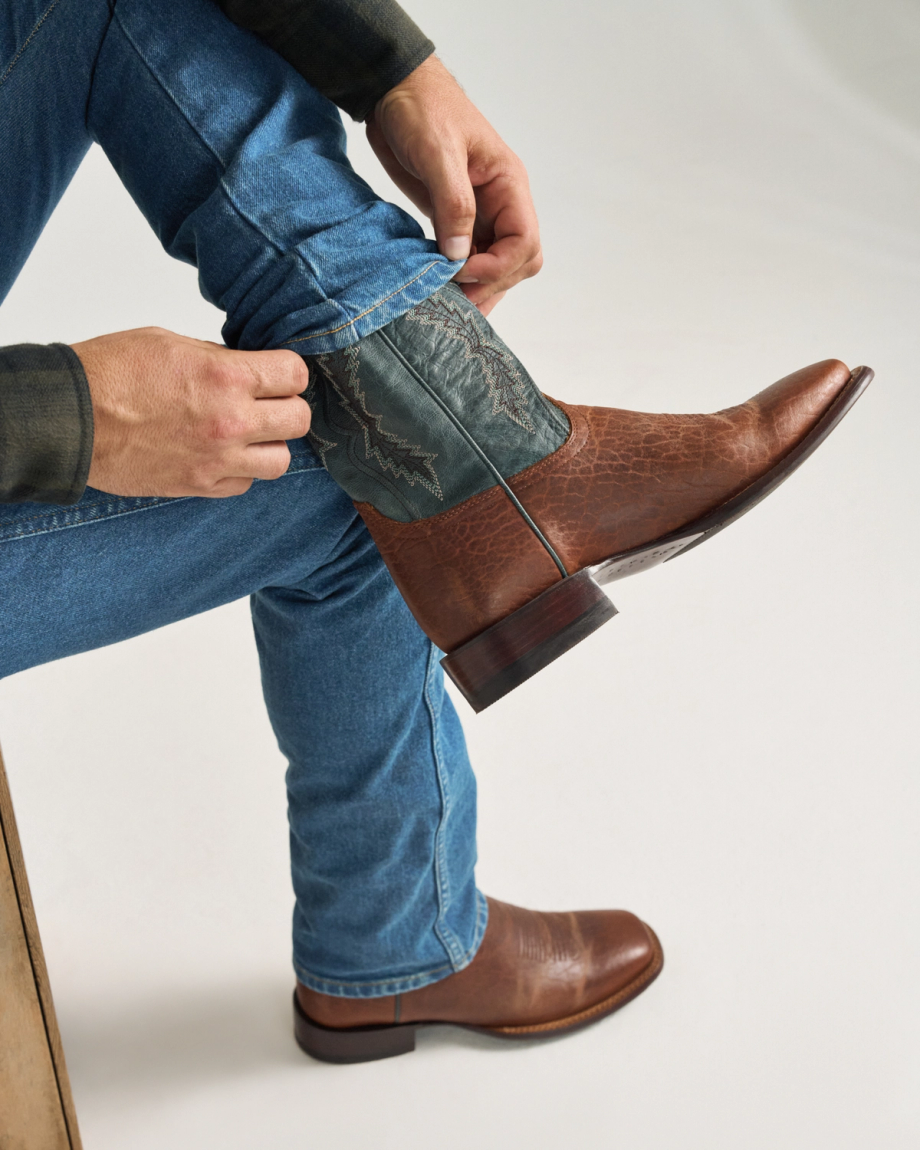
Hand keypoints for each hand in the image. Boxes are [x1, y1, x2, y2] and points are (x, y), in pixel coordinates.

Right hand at [72, 328, 310, 497]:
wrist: (70, 419)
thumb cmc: (111, 374)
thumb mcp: (171, 343)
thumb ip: (218, 358)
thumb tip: (246, 368)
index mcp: (225, 377)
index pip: (295, 375)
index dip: (289, 373)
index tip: (277, 374)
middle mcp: (230, 422)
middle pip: (299, 421)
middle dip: (287, 407)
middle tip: (267, 403)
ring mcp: (217, 459)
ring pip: (281, 460)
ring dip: (270, 445)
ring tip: (248, 434)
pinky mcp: (200, 485)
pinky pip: (245, 484)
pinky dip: (241, 471)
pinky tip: (222, 454)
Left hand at [366, 55, 541, 316]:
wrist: (394, 91)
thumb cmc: (421, 108)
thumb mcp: (437, 153)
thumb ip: (452, 204)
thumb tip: (459, 255)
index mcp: (508, 184)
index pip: (524, 241)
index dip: (496, 266)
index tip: (459, 272)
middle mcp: (501, 202)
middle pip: (517, 261)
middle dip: (491, 284)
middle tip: (456, 301)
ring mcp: (480, 213)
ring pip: (495, 265)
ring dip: (477, 287)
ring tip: (450, 306)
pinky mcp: (456, 219)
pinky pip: (470, 257)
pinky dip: (460, 277)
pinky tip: (441, 288)